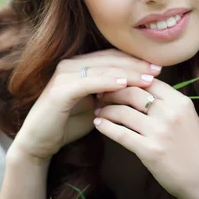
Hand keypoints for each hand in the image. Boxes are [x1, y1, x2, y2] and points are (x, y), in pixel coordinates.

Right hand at [10, 48, 162, 161]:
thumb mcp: (96, 105)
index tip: (158, 67)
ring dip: (127, 72)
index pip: (114, 57)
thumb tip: (142, 89)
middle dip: (137, 64)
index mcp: (80, 65)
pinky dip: (106, 82)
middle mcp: (71, 64)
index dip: (136, 60)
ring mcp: (64, 75)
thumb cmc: (69, 123)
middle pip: (111, 59)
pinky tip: (123, 84)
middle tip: (158, 69)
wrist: (39, 142)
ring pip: (102, 69)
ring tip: (147, 78)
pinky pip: (88, 82)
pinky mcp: (59, 90)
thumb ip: (113, 94)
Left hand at [94, 79, 198, 198]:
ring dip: (106, 109)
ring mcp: (159, 131)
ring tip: (99, 110)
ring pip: (123, 112)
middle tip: (101, 94)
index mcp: (181, 102)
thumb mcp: (187, 118)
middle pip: (133, 92)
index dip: (129, 79)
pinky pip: (121, 134)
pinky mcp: (149, 150)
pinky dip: (106, 127)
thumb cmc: (194, 149)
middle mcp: (170, 113)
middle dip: (113, 91)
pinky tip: (99, 125)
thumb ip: (168, 104)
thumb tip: (143, 91)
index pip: (149, 81)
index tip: (116, 82)